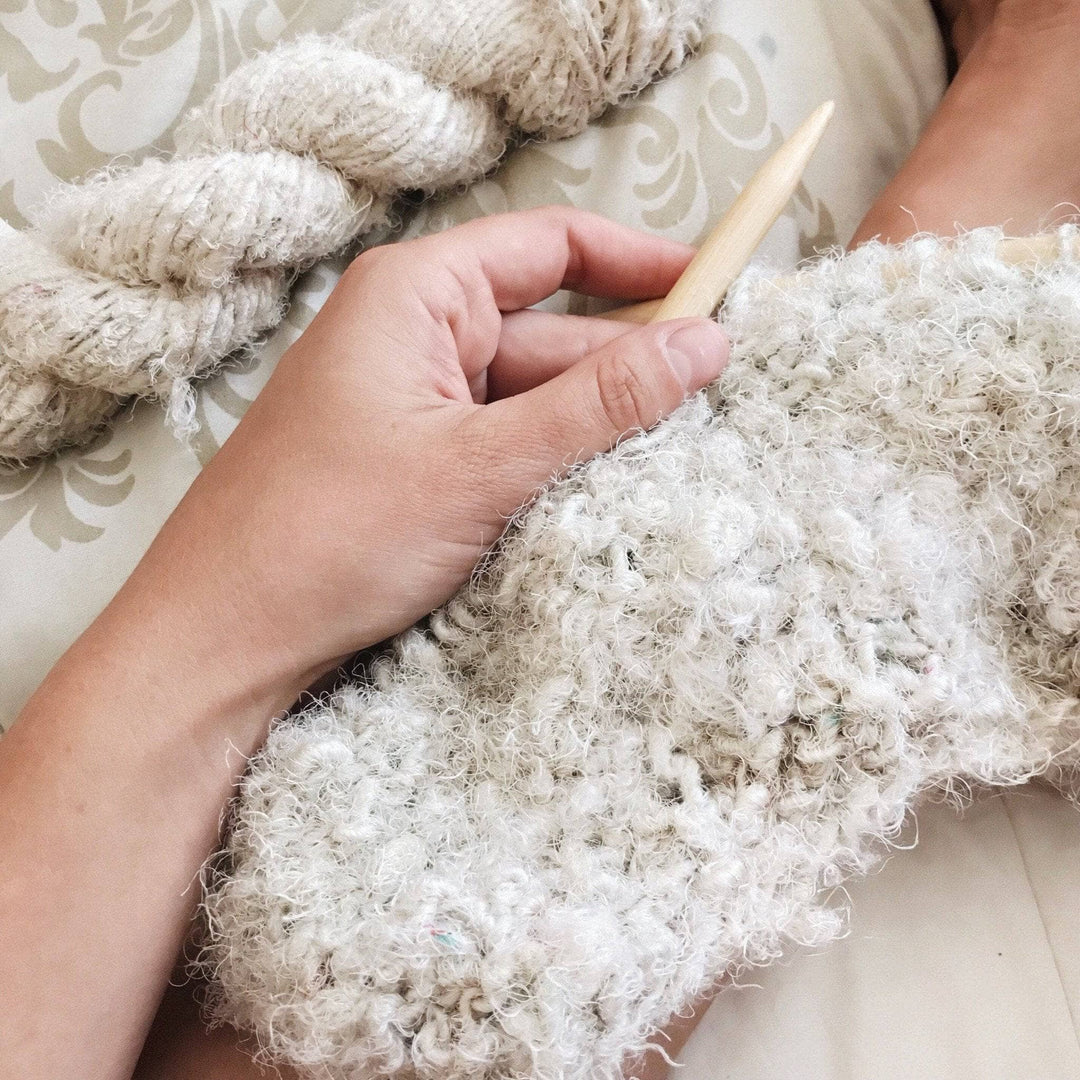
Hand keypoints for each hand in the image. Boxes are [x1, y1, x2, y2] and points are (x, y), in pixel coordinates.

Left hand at [123, 205, 728, 700]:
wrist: (222, 639)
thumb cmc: (329, 536)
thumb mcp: (483, 466)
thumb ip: (599, 403)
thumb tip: (704, 344)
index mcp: (415, 295)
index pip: (552, 246)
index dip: (641, 264)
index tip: (719, 293)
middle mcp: (409, 334)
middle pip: (548, 329)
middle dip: (624, 367)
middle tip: (715, 405)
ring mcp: (406, 401)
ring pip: (527, 396)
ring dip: (590, 426)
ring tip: (670, 462)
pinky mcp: (406, 461)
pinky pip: (498, 442)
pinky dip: (546, 463)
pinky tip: (597, 495)